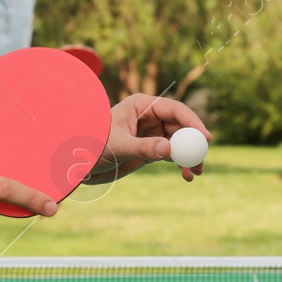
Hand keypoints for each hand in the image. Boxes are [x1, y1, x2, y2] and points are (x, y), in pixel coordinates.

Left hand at [86, 94, 210, 183]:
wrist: (77, 164)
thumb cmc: (91, 145)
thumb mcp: (117, 146)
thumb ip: (143, 148)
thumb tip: (169, 149)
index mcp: (142, 106)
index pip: (174, 110)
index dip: (192, 122)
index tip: (205, 138)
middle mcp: (149, 117)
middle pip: (181, 126)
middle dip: (193, 143)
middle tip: (202, 159)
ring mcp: (151, 134)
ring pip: (179, 142)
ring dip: (189, 156)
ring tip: (197, 172)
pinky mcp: (150, 149)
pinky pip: (172, 154)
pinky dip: (181, 164)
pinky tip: (187, 176)